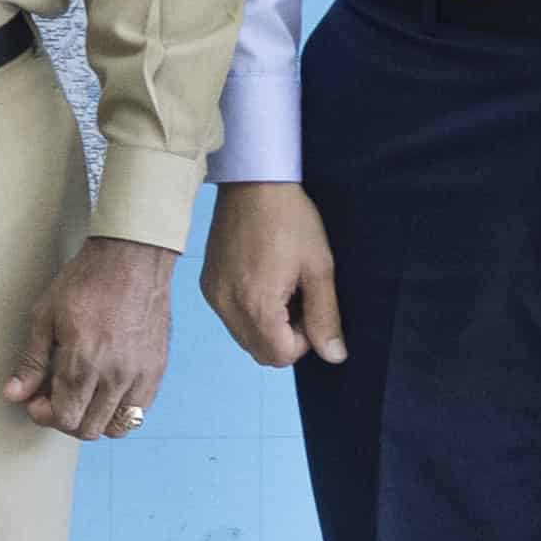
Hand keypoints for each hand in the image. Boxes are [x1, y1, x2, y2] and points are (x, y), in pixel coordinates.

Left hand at [3, 234, 175, 438]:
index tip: (37, 400)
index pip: (65, 418)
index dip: (45, 415)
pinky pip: (140, 411)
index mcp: (84, 363)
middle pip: (90, 429)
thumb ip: (31, 362)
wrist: (131, 260)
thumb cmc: (85, 282)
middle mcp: (116, 376)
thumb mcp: (45, 316)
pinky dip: (120, 411)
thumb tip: (13, 394)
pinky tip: (105, 390)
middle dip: (66, 420)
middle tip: (55, 398)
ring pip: (118, 427)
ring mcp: (141, 376)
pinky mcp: (157, 370)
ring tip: (81, 396)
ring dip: (94, 420)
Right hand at [205, 181, 344, 367]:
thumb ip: (325, 317)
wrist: (253, 183)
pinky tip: (261, 279)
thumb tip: (334, 357)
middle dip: (285, 338)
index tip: (310, 307)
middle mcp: (227, 306)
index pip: (280, 356)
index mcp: (256, 304)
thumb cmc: (292, 221)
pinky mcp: (206, 284)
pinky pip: (230, 317)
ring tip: (281, 288)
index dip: (303, 342)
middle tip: (298, 299)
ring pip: (244, 337)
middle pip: (260, 353)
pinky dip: (249, 312)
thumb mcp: (319, 268)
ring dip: (267, 327)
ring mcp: (213, 296)